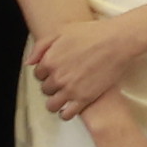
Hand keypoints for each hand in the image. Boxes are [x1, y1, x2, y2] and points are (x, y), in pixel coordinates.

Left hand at [26, 10, 146, 117]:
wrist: (117, 42)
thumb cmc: (91, 33)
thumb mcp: (62, 31)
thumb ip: (41, 46)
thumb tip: (29, 63)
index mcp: (49, 61)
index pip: (38, 75)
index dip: (46, 73)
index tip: (56, 70)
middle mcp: (57, 77)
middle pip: (45, 89)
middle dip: (52, 86)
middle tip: (64, 80)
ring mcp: (70, 90)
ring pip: (52, 105)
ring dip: (55, 102)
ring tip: (65, 96)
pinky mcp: (84, 99)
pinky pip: (67, 114)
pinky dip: (66, 113)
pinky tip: (71, 106)